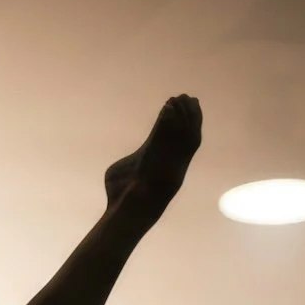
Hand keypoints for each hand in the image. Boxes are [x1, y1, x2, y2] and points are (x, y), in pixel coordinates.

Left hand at [101, 94, 202, 223]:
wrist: (128, 207)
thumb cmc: (120, 196)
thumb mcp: (120, 173)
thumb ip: (124, 165)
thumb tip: (117, 168)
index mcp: (160, 162)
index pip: (169, 137)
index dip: (173, 122)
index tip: (173, 106)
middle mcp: (170, 160)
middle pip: (182, 132)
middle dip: (186, 115)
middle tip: (186, 97)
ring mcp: (170, 160)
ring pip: (181, 132)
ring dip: (183, 115)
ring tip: (182, 99)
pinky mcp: (169, 160)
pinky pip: (174, 137)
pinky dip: (172, 122)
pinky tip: (171, 108)